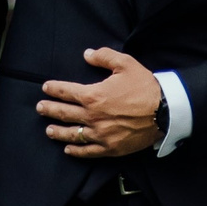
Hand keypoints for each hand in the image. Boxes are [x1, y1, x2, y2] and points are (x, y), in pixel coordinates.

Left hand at [39, 49, 163, 157]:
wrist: (166, 111)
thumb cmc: (146, 86)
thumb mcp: (126, 64)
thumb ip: (104, 57)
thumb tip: (87, 54)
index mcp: (93, 95)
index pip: (65, 92)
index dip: (53, 89)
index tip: (46, 88)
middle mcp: (92, 117)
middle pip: (63, 113)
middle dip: (49, 109)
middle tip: (40, 108)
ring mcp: (100, 134)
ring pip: (72, 134)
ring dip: (57, 132)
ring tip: (49, 130)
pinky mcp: (111, 147)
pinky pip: (88, 151)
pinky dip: (76, 150)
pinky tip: (69, 149)